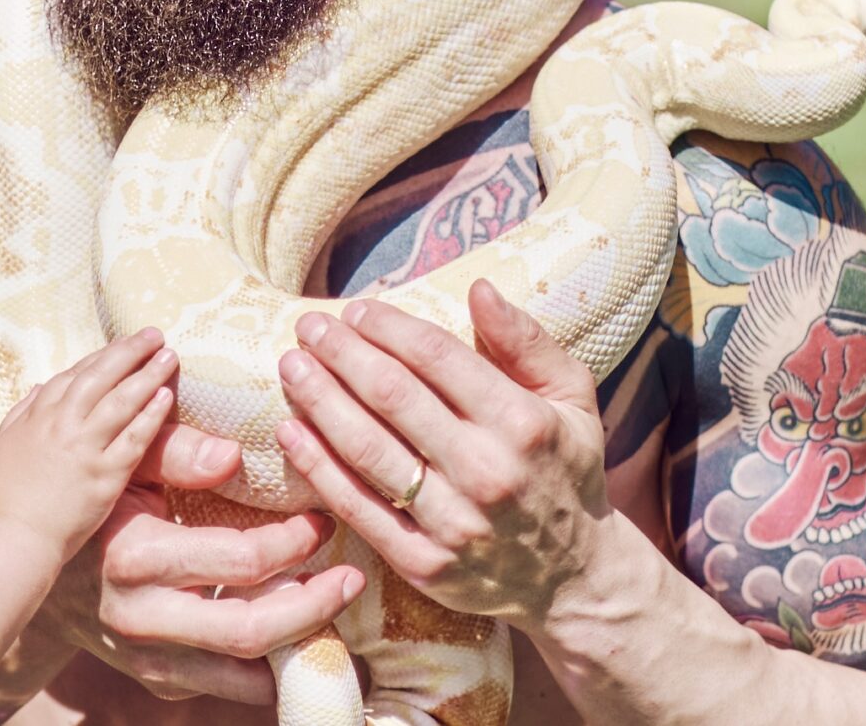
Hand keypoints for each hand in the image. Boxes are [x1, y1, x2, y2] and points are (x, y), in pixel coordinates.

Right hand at [0, 328, 176, 559]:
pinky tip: (166, 397)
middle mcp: (60, 426)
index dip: (100, 357)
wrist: (11, 541)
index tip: (121, 345)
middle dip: (128, 351)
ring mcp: (83, 449)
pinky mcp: (104, 476)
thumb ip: (21, 414)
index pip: (72, 376)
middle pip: (100, 377)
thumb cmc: (2, 501)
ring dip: (147, 374)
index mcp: (36, 418)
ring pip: (120, 401)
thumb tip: (38, 387)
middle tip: (154, 335)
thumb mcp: (2, 447)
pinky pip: (133, 439)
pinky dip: (150, 415)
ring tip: (168, 356)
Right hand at [28, 425, 364, 704]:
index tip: (321, 519)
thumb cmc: (97, 498)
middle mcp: (139, 618)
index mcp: (133, 557)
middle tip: (351, 579)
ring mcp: (148, 658)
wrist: (37, 566)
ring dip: (300, 646)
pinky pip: (226, 685)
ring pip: (243, 672)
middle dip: (313, 606)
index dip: (292, 542)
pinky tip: (298, 636)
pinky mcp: (158, 681)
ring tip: (336, 613)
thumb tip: (235, 456)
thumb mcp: (126, 461)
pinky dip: (268, 667)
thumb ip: (175, 449)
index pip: (238, 561)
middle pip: (249, 630)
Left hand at [274, 281, 610, 629]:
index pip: (437, 357)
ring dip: (319, 400)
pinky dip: (317, 466)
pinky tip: (289, 430)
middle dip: (341, 353)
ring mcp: (454, 523)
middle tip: (308, 327)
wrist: (575, 578)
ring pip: (366, 448)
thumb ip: (527, 341)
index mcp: (522, 423)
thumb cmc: (565, 469)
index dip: (388, 327)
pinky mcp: (424, 564)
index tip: (356, 310)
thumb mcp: (571, 398)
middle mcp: (487, 472)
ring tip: (291, 366)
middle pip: (391, 396)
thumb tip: (479, 288)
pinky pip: (357, 506)